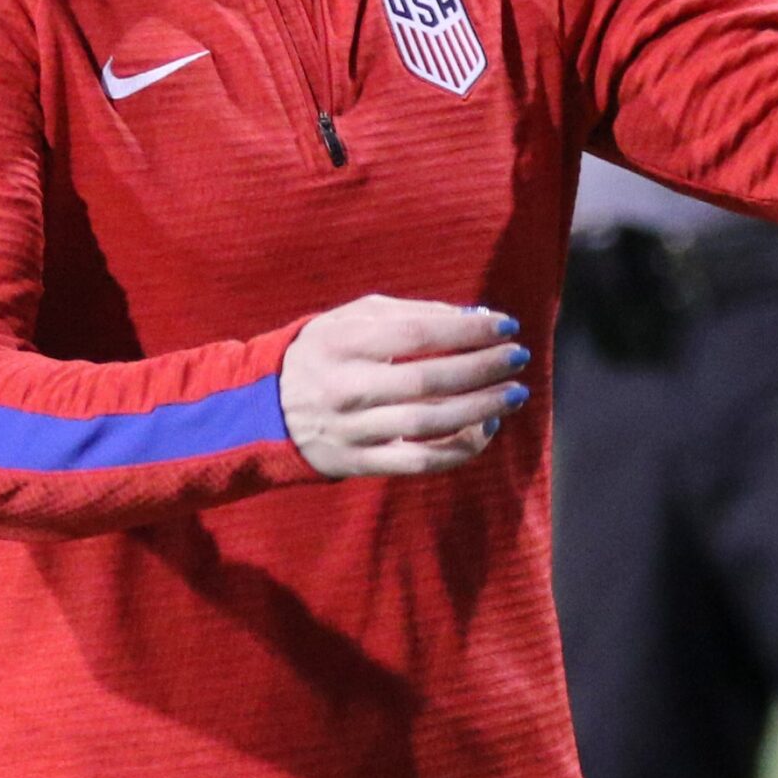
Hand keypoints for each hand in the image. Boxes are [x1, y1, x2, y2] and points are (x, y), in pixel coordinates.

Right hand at [280, 296, 529, 478]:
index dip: (466, 330)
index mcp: (342, 343)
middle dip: (481, 368)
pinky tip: (486, 430)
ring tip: (514, 393)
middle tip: (517, 358)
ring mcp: (352, 430)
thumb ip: (409, 314)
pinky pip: (418, 462)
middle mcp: (346, 387)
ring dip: (480, 408)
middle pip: (427, 379)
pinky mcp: (358, 463)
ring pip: (428, 423)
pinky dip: (458, 449)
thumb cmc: (321, 354)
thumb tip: (474, 317)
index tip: (506, 325)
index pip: (416, 334)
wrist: (260, 412)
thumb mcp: (350, 320)